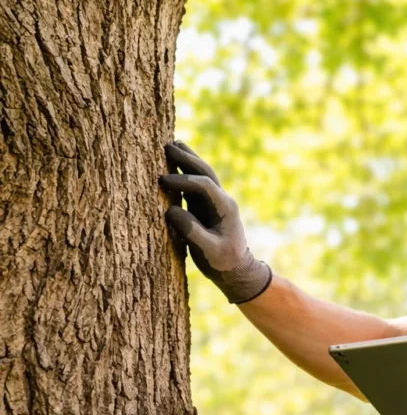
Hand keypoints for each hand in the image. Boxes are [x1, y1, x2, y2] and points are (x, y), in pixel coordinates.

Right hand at [158, 141, 272, 303]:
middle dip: (188, 158)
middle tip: (167, 145)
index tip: (162, 180)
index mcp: (225, 208)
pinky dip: (185, 173)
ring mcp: (215, 202)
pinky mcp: (206, 207)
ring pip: (202, 175)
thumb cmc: (223, 262)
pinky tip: (173, 165)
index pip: (204, 185)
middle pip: (205, 172)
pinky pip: (196, 185)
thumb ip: (192, 231)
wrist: (236, 270)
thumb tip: (170, 210)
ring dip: (188, 159)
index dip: (184, 180)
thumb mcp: (209, 251)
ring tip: (171, 144)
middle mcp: (222, 200)